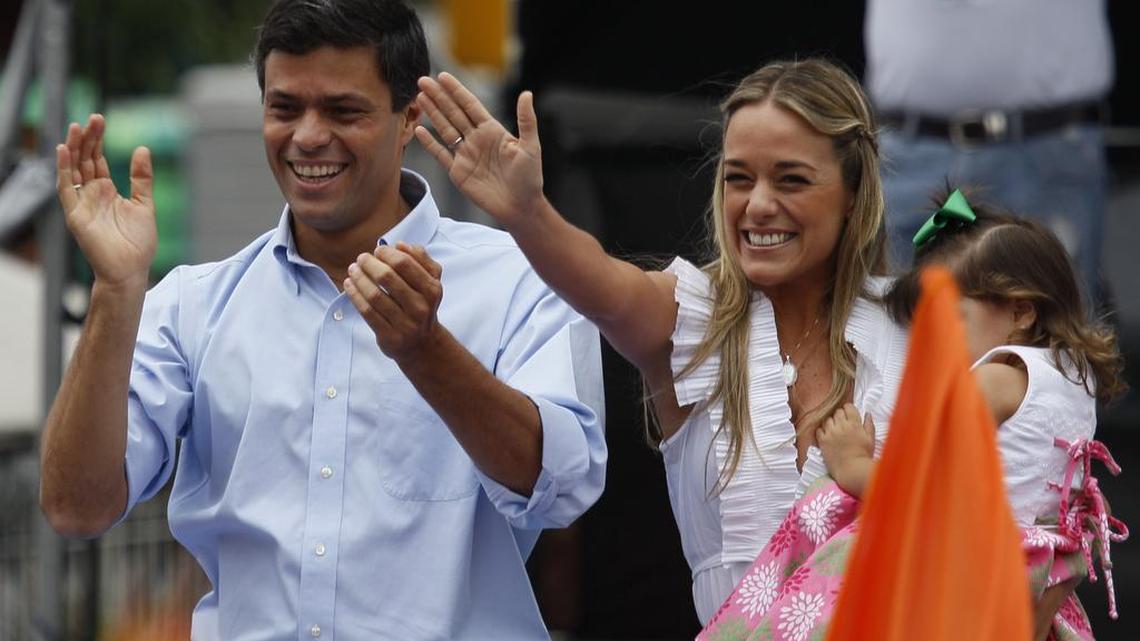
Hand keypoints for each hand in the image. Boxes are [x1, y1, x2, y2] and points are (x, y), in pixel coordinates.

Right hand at [56, 114, 155, 290]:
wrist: (131, 269)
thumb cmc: (138, 242)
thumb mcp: (145, 204)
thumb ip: (141, 178)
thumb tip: (141, 148)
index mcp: (107, 191)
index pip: (97, 159)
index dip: (97, 140)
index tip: (100, 120)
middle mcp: (91, 195)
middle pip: (84, 160)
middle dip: (87, 138)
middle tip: (93, 118)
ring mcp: (82, 203)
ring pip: (73, 170)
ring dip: (74, 148)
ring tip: (77, 127)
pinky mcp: (75, 215)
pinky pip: (65, 189)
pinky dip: (64, 170)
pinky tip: (64, 151)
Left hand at [343, 242, 444, 361]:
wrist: (423, 344)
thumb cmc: (423, 304)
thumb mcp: (431, 280)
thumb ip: (421, 258)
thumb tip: (400, 244)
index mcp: (432, 290)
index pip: (405, 263)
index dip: (387, 253)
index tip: (377, 251)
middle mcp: (420, 307)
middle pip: (387, 278)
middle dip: (369, 264)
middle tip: (361, 258)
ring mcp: (405, 324)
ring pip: (375, 295)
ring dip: (359, 279)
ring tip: (352, 269)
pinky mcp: (390, 336)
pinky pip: (367, 312)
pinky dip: (355, 296)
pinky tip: (349, 285)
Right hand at [414, 72, 544, 227]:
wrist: (521, 207)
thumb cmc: (530, 178)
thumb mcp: (531, 147)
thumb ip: (526, 121)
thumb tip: (526, 93)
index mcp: (493, 131)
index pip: (471, 105)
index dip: (456, 91)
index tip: (443, 76)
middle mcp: (477, 140)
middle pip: (453, 113)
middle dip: (439, 97)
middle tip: (423, 81)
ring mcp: (466, 155)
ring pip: (445, 129)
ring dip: (432, 114)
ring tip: (419, 98)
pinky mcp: (459, 172)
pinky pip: (441, 155)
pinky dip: (430, 144)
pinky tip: (420, 130)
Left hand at [817, 403, 874, 479]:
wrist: (851, 470)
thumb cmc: (864, 455)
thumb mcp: (871, 439)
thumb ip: (869, 424)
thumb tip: (867, 413)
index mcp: (854, 424)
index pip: (848, 407)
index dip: (849, 410)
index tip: (850, 415)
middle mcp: (841, 426)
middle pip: (837, 412)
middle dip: (841, 416)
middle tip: (844, 424)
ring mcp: (830, 433)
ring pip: (828, 419)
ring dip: (832, 423)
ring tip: (836, 430)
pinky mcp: (822, 441)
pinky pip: (819, 429)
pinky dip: (823, 430)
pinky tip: (828, 436)